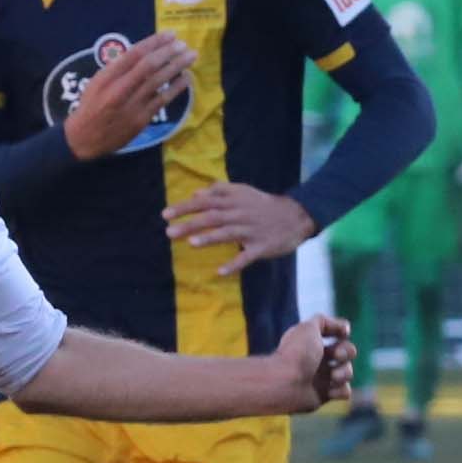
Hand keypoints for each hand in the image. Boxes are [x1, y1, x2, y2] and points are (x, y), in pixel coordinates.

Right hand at [63, 32, 196, 159]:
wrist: (84, 138)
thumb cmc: (90, 106)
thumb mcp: (97, 82)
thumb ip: (117, 69)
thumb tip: (143, 53)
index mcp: (107, 77)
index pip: (134, 54)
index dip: (154, 42)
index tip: (170, 34)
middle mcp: (119, 89)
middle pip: (149, 65)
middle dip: (168, 52)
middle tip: (183, 44)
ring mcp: (132, 105)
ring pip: (158, 81)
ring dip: (177, 66)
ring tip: (191, 56)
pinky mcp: (141, 119)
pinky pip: (162, 100)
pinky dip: (176, 88)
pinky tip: (186, 78)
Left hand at [164, 181, 318, 274]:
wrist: (296, 215)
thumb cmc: (263, 205)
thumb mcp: (243, 192)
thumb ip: (220, 190)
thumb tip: (196, 193)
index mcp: (234, 201)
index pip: (205, 202)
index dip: (185, 207)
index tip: (165, 215)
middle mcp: (240, 214)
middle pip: (213, 217)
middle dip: (190, 224)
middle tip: (168, 232)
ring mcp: (251, 231)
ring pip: (229, 234)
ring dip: (210, 238)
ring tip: (191, 244)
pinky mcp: (262, 247)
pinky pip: (247, 257)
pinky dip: (235, 264)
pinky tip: (221, 272)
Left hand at [272, 314, 355, 413]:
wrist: (285, 383)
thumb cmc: (297, 353)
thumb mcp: (308, 328)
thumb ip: (325, 322)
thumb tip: (345, 328)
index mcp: (313, 343)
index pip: (338, 335)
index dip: (342, 333)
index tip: (342, 334)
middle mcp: (318, 360)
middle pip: (348, 352)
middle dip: (346, 351)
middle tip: (336, 356)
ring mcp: (322, 378)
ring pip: (348, 372)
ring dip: (344, 372)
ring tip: (333, 376)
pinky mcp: (325, 395)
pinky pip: (345, 391)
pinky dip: (340, 390)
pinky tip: (329, 390)